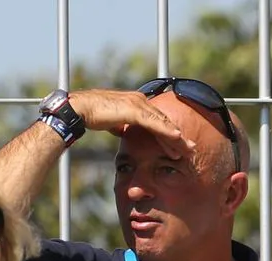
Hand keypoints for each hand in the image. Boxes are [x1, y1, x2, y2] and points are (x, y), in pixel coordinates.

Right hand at [69, 89, 193, 157]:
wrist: (79, 109)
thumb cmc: (92, 114)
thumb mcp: (113, 121)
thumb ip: (122, 124)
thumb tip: (123, 130)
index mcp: (137, 103)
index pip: (158, 120)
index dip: (170, 133)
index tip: (180, 145)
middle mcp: (140, 101)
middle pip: (164, 121)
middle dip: (179, 137)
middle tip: (192, 149)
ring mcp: (138, 104)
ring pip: (163, 123)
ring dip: (177, 137)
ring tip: (189, 149)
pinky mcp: (133, 110)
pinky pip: (155, 123)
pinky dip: (167, 131)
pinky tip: (177, 138)